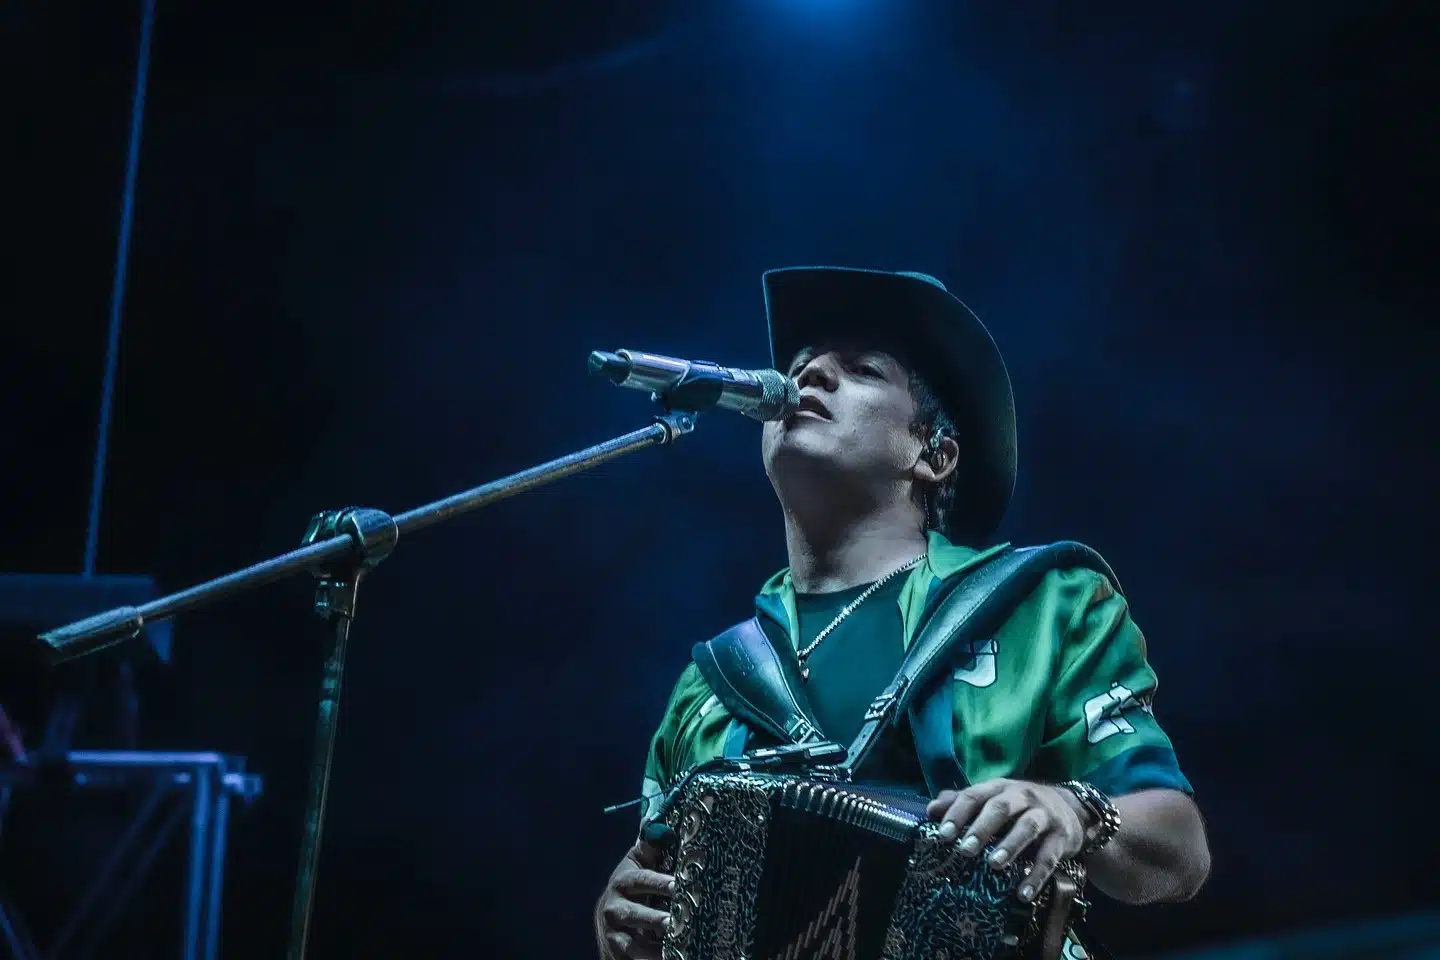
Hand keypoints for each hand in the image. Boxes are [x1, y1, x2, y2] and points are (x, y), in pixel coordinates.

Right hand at [594, 839, 674, 959]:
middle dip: (655, 918)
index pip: (641, 880)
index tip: (678, 886)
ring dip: (652, 947)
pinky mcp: (617, 951)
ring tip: (673, 946)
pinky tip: (669, 958)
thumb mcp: (637, 866)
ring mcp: (615, 933)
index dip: (659, 882)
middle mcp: (614, 907)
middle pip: (634, 913)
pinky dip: (651, 959)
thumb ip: (649, 847)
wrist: (608, 923)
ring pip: (633, 942)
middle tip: (674, 921)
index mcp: (623, 880)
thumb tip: (656, 820)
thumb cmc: (631, 889)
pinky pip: (635, 958)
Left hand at [926, 779, 1089, 902]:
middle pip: (1000, 808)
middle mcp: (1022, 796)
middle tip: (964, 850)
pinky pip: (1049, 857)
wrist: (1072, 809)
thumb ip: (963, 803)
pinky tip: (1023, 894)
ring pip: (1027, 827)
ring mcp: (1044, 815)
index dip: (958, 813)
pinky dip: (1036, 875)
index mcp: (999, 788)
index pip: (975, 795)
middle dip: (981, 828)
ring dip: (1010, 846)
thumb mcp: (994, 799)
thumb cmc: (1020, 807)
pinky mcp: (1062, 837)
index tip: (943, 835)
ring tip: (993, 865)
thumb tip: (930, 810)